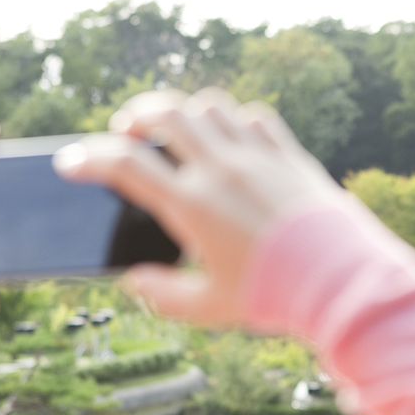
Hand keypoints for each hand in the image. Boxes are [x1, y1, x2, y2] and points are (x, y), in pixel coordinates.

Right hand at [53, 88, 341, 327]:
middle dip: (136, 115)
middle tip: (128, 131)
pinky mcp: (290, 156)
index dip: (89, 158)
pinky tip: (232, 137)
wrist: (342, 284)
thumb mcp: (209, 307)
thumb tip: (135, 280)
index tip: (72, 163)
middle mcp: (222, 170)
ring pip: (210, 106)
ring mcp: (258, 158)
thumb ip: (163, 295)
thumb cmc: (274, 297)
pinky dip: (235, 119)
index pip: (125, 165)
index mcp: (192, 206)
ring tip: (179, 129)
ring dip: (186, 111)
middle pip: (165, 114)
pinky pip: (256, 117)